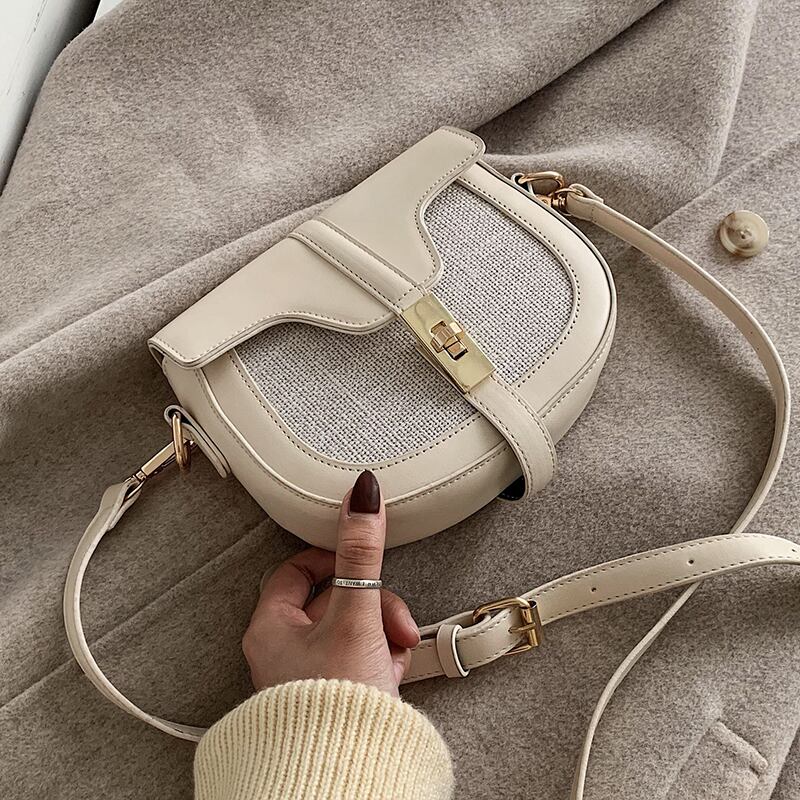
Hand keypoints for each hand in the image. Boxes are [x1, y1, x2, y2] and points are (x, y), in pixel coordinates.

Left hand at [242, 470, 419, 696]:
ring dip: (382, 632)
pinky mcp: (336, 695)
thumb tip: (361, 497)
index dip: (331, 558)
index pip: (297, 570)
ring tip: (391, 651)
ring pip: (354, 629)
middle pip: (336, 600)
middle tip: (390, 617)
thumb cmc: (332, 706)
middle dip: (373, 604)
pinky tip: (390, 674)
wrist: (347, 776)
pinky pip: (362, 659)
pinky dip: (381, 660)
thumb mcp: (355, 616)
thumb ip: (361, 554)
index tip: (357, 555)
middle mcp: (286, 651)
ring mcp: (311, 675)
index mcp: (272, 628)